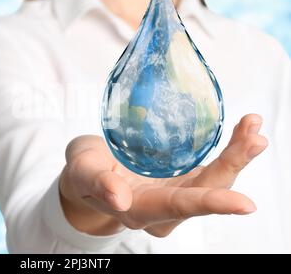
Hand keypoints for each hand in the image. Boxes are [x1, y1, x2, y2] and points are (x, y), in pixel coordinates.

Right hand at [59, 114, 267, 236]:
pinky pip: (210, 164)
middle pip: (206, 191)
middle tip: (254, 138)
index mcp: (141, 210)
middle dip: (232, 166)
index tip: (245, 204)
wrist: (91, 171)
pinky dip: (229, 148)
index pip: (179, 207)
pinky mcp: (181, 175)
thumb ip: (98, 183)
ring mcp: (177, 191)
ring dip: (237, 155)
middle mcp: (165, 207)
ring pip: (214, 178)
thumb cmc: (84, 172)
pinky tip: (242, 130)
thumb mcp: (83, 172)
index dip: (211, 204)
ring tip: (252, 126)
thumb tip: (119, 198)